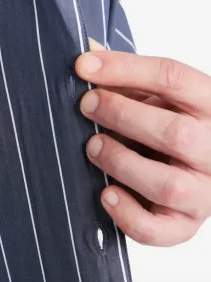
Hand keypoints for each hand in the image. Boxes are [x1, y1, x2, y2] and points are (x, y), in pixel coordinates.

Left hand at [75, 40, 210, 245]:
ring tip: (93, 145)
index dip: (124, 68)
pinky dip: (129, 215)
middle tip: (87, 105)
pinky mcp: (185, 222)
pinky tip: (106, 193)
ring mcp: (203, 190)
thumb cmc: (165, 120)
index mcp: (208, 105)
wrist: (192, 162)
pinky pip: (162, 231)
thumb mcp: (153, 92)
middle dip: (121, 114)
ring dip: (122, 162)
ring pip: (168, 185)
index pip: (172, 77)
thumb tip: (86, 51)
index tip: (83, 65)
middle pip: (174, 133)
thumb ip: (125, 76)